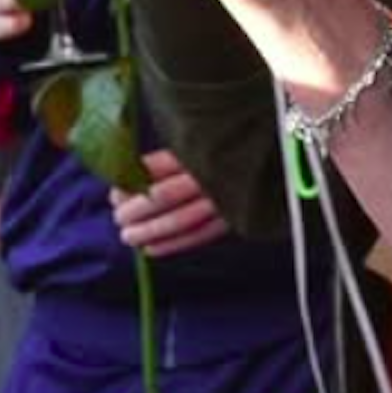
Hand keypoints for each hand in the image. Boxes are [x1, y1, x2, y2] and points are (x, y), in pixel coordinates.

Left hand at [110, 150, 228, 257]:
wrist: (276, 160)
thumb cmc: (229, 148)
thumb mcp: (199, 142)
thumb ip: (169, 157)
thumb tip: (126, 171)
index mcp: (201, 150)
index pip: (159, 167)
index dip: (133, 182)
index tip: (115, 193)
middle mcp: (211, 174)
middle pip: (165, 195)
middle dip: (136, 209)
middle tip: (118, 217)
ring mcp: (224, 198)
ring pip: (180, 220)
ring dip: (150, 231)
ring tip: (127, 237)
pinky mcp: (234, 216)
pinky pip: (199, 234)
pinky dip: (173, 244)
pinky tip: (151, 250)